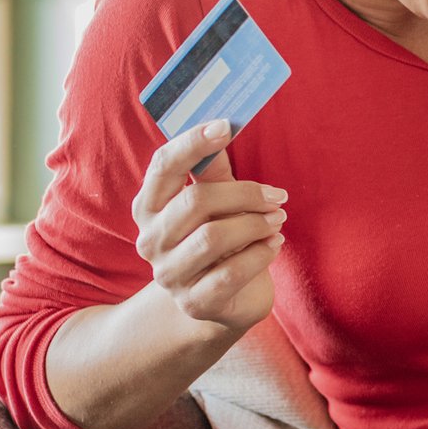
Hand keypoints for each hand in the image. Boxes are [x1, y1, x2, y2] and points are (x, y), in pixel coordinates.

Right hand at [132, 120, 286, 332]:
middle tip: (277, 195)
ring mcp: (169, 275)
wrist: (222, 302)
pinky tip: (274, 244)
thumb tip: (222, 127)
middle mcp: (150, 240)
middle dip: (244, 194)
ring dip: (255, 223)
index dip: (192, 143)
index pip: (162, 167)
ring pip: (214, 237)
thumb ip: (215, 171)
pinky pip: (232, 272)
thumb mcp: (217, 204)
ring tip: (278, 219)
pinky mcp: (195, 302)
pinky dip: (261, 253)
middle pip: (196, 201)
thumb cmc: (220, 241)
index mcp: (149, 207)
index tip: (225, 126)